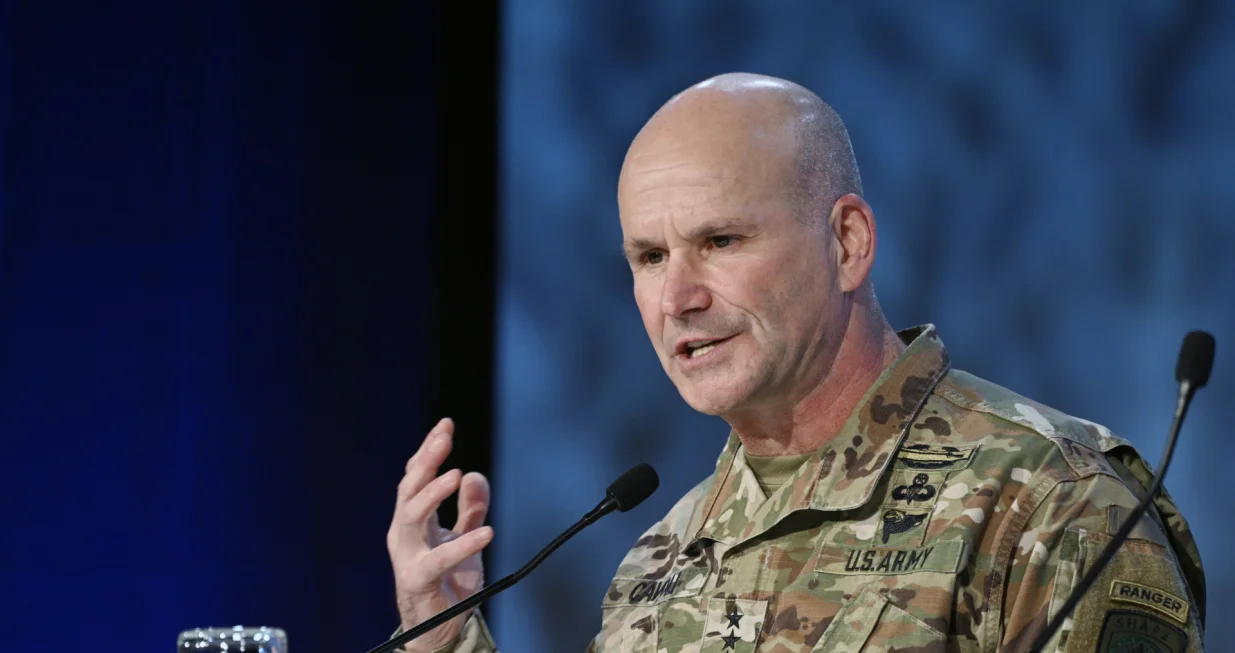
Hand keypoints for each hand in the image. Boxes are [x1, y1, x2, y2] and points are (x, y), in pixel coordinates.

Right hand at [387, 418, 492, 652]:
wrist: (439, 628)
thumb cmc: (447, 582)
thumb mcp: (464, 537)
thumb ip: (471, 508)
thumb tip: (476, 474)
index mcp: (413, 520)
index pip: (414, 477)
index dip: (428, 450)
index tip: (445, 424)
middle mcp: (404, 533)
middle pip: (408, 488)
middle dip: (426, 460)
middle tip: (444, 438)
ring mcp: (407, 556)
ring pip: (411, 515)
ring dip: (432, 493)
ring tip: (455, 475)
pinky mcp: (418, 580)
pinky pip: (438, 559)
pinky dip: (463, 545)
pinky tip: (488, 533)